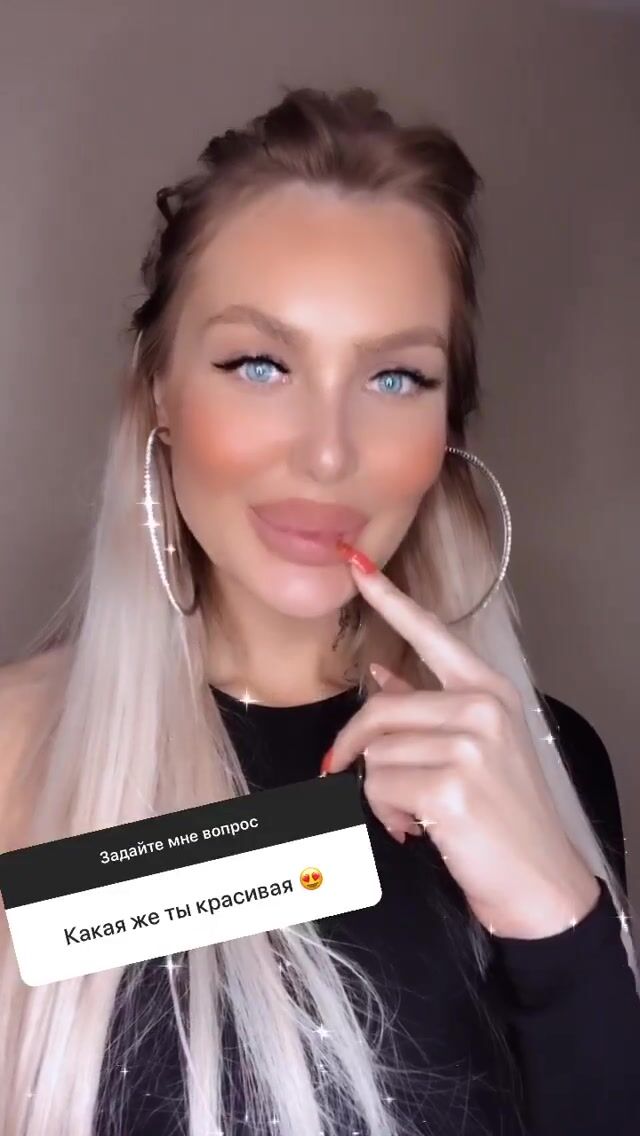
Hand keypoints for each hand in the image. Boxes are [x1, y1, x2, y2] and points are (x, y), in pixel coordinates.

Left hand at [322, 548, 600, 938]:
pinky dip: (387, 815)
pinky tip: (418, 829)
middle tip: (347, 774)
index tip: (356, 564)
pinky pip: (378, 788)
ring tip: (417, 813)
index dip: (389, 598)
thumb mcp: (477, 748)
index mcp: (487, 690)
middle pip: (378, 709)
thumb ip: (427, 705)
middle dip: (355, 748)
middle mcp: (481, 708)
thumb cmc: (505, 816)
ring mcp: (469, 745)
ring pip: (374, 753)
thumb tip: (383, 671)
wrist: (540, 881)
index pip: (431, 633)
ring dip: (381, 792)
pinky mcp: (450, 785)